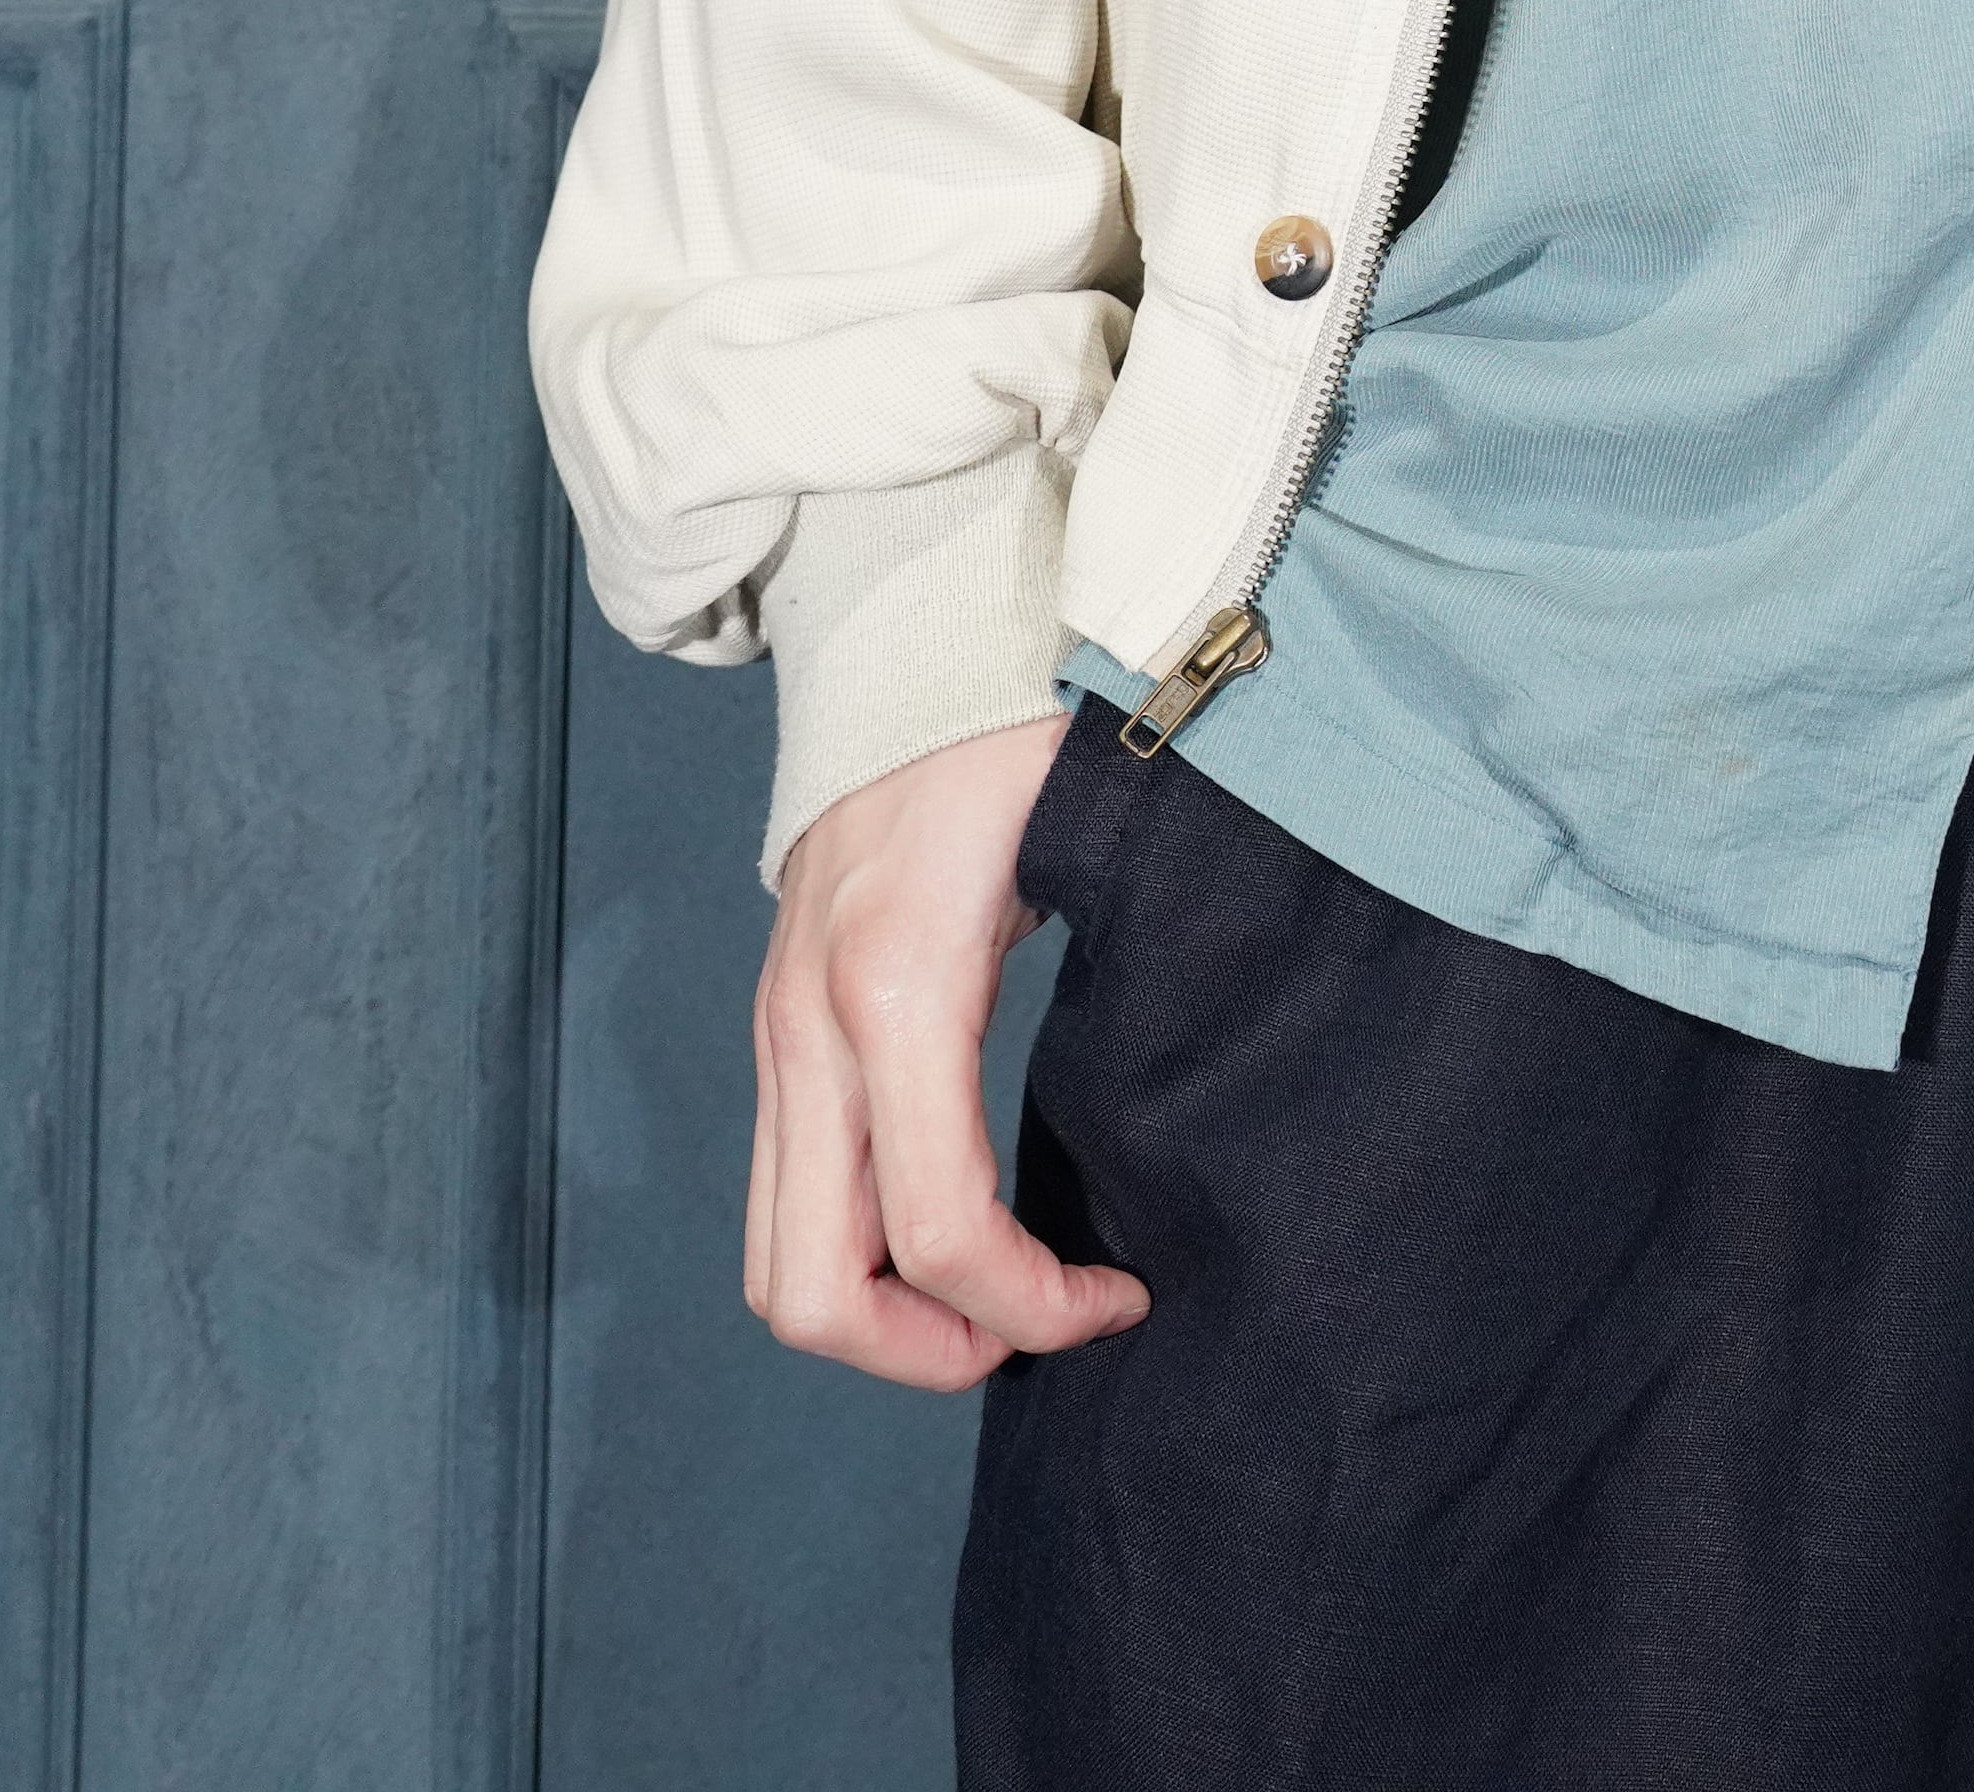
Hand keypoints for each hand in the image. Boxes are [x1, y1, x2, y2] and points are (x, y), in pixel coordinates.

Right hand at [746, 710, 1146, 1389]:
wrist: (915, 618)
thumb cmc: (1025, 715)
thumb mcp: (1094, 831)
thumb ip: (1131, 954)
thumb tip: (1195, 1100)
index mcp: (899, 983)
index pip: (940, 1230)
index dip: (1035, 1306)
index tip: (1125, 1295)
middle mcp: (811, 1025)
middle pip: (810, 1291)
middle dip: (929, 1354)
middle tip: (1047, 1332)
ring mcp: (779, 1028)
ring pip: (778, 1261)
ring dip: (884, 1319)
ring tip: (1006, 1303)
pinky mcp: (780, 1022)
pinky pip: (786, 1194)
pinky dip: (860, 1250)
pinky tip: (960, 1229)